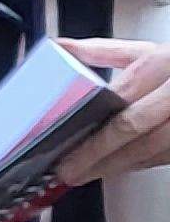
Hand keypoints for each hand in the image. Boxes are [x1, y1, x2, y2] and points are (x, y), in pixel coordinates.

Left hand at [57, 37, 169, 186]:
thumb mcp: (149, 50)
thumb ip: (103, 51)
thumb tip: (61, 48)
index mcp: (163, 64)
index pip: (119, 99)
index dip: (92, 123)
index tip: (64, 142)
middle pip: (132, 127)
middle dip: (97, 154)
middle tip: (70, 169)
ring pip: (153, 148)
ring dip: (119, 165)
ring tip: (89, 173)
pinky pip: (167, 155)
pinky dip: (144, 163)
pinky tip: (123, 166)